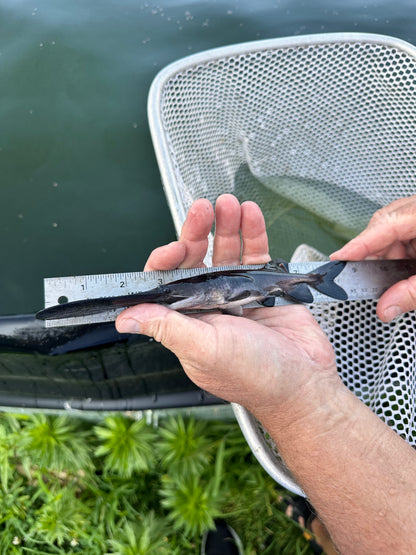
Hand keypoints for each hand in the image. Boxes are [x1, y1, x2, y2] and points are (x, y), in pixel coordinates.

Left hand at [116, 194, 340, 421]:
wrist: (304, 383)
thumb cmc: (254, 375)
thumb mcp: (204, 350)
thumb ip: (166, 328)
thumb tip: (123, 318)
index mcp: (188, 320)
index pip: (167, 283)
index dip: (167, 261)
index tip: (175, 247)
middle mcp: (210, 304)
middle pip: (197, 260)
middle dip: (197, 232)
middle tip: (203, 208)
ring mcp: (238, 293)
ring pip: (226, 251)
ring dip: (225, 225)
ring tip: (228, 203)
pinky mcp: (266, 287)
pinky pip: (256, 254)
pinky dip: (253, 233)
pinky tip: (251, 214)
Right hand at [331, 196, 415, 321]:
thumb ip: (412, 293)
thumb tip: (385, 308)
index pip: (384, 224)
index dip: (358, 244)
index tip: (338, 259)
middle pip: (384, 225)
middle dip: (376, 254)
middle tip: (370, 277)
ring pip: (392, 231)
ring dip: (391, 256)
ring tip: (401, 276)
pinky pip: (403, 233)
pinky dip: (401, 252)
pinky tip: (406, 266)